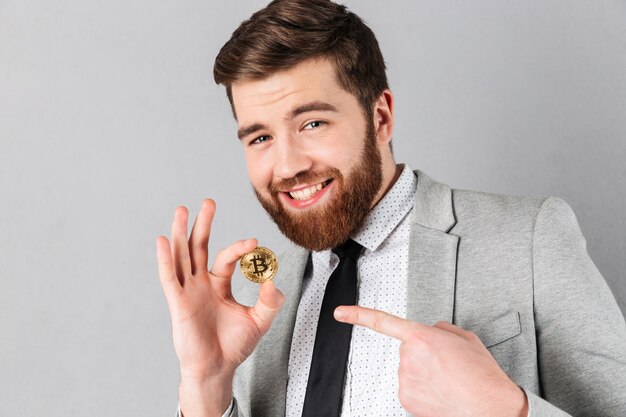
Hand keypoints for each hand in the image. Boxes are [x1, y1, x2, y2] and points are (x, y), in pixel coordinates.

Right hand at [157, 200, 284, 414]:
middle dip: (203, 224)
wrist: (217, 369)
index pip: (227, 258)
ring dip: (181, 232)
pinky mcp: (178, 303)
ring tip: (182, 210)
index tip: (255, 244)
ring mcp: (187, 291)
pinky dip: (166, 258)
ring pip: (182, 256)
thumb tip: (274, 279)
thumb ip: (270, 300)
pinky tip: (164, 240)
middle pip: (198, 247)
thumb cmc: (234, 346)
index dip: (240, 248)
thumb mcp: (260, 320)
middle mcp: (200, 284)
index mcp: (218, 285)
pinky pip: (169, 277)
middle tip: (208, 202)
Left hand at [335, 306, 527, 416]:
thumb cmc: (481, 374)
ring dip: (424, 372)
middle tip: (446, 363)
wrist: (490, 407)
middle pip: (407, 349)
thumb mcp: (464, 337)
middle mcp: (408, 357)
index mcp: (421, 336)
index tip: (341, 313)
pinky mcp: (405, 398)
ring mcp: (404, 379)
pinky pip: (410, 387)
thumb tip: (431, 332)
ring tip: (448, 379)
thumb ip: (440, 329)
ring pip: (409, 369)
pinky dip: (423, 389)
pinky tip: (440, 391)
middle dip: (423, 353)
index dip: (358, 315)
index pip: (382, 321)